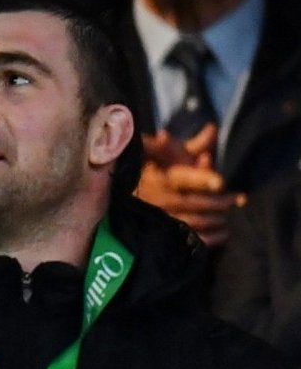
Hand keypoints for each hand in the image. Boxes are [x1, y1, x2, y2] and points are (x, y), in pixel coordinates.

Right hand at [135, 128, 237, 247]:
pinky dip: (209, 238)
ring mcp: (155, 215)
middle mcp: (154, 196)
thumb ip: (195, 145)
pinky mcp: (159, 231)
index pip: (181, 177)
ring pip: (191, 222)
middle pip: (192, 202)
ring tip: (227, 216)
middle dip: (218, 202)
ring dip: (215, 220)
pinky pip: (186, 238)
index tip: (220, 182)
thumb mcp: (174, 153)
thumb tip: (212, 129)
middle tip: (237, 199)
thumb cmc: (158, 168)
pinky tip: (223, 233)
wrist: (131, 188)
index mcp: (157, 174)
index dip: (200, 179)